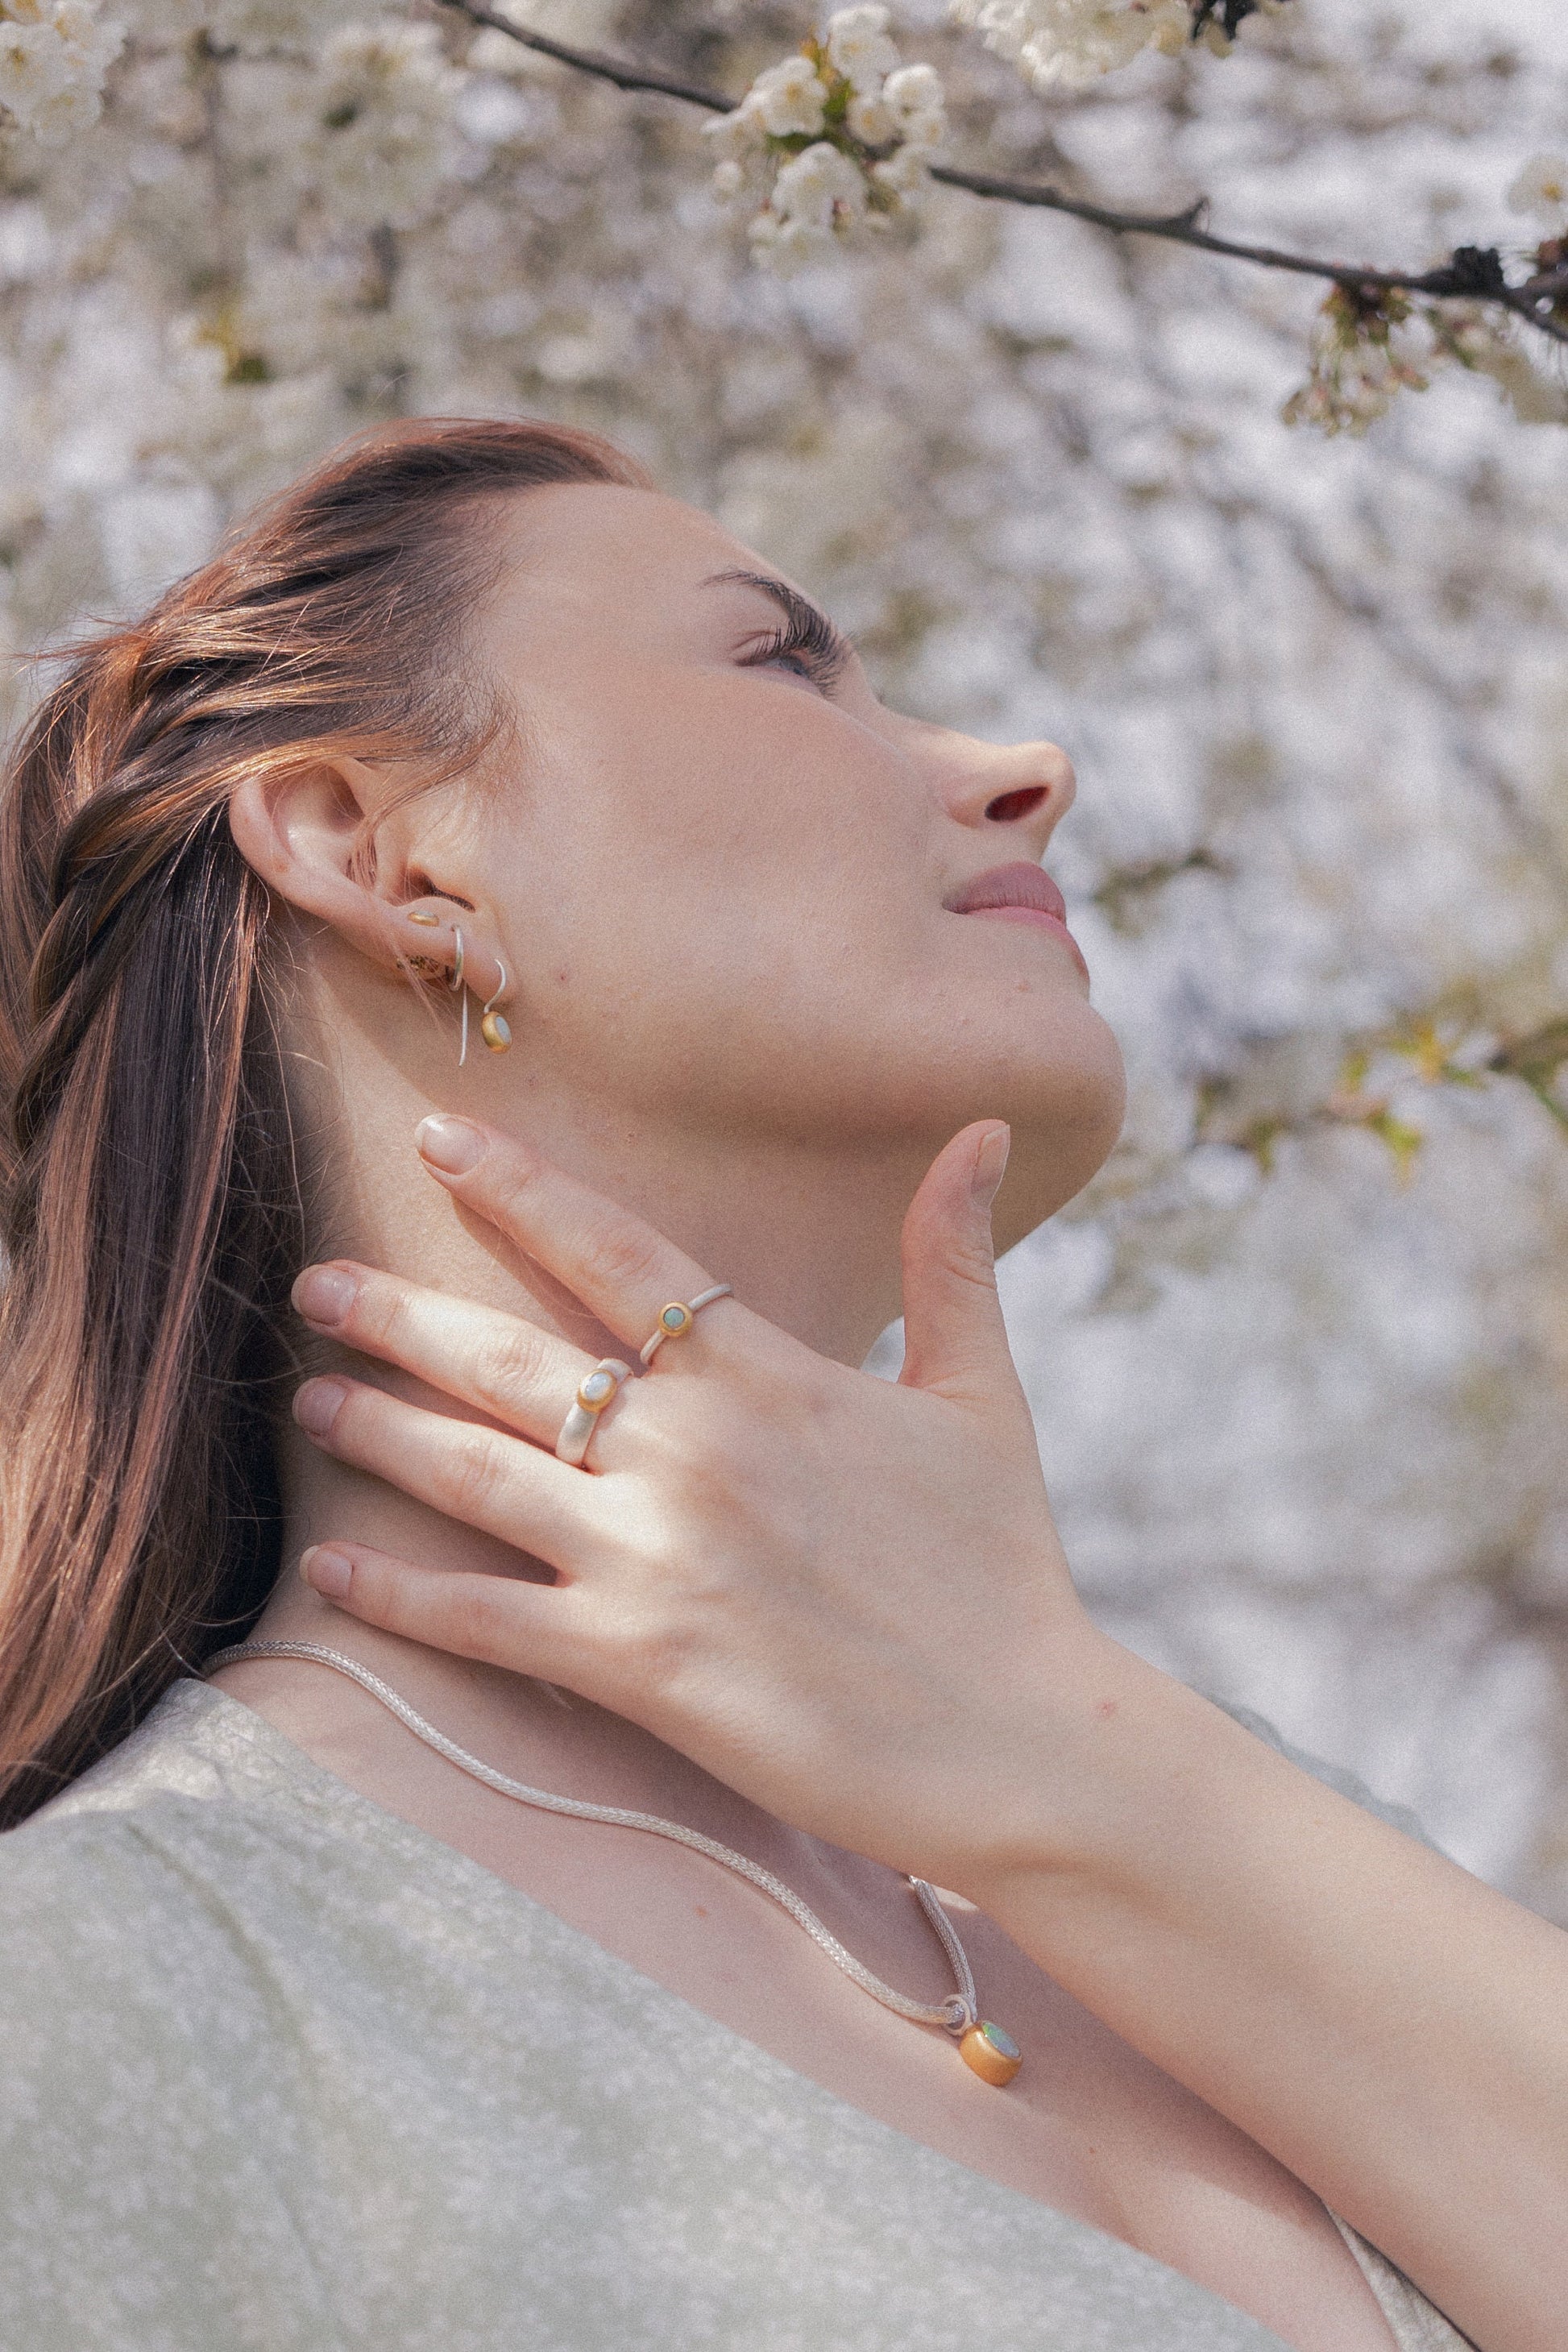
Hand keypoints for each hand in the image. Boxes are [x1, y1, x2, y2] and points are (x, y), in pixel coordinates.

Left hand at [288, 1114, 1111, 1891]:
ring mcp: (656, 1558)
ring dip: (382, 1430)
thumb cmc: (1005, 1566)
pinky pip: (486, 1619)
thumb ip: (951, 1260)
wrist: (1018, 1741)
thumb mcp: (983, 1396)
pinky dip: (399, 1593)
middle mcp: (695, 1451)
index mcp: (770, 1376)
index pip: (616, 1254)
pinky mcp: (638, 1665)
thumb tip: (976, 1130)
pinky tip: (333, 1564)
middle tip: (318, 1280)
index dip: (520, 1188)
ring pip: (476, 1474)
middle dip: (403, 1312)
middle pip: (512, 1358)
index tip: (441, 1139)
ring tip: (311, 1396)